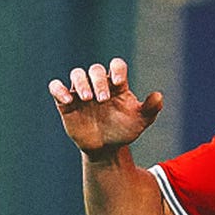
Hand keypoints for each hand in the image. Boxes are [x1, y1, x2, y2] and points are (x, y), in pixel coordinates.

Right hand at [49, 57, 163, 154]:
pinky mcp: (66, 103)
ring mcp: (81, 92)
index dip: (117, 70)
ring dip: (81, 83)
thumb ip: (151, 108)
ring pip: (77, 74)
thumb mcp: (141, 121)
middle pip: (95, 70)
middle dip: (98, 82)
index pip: (116, 65)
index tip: (118, 83)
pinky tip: (67, 100)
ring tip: (88, 99)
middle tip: (103, 100)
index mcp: (117, 85)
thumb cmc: (124, 130)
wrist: (106, 149)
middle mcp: (98, 84)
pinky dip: (59, 89)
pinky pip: (56, 87)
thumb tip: (158, 96)